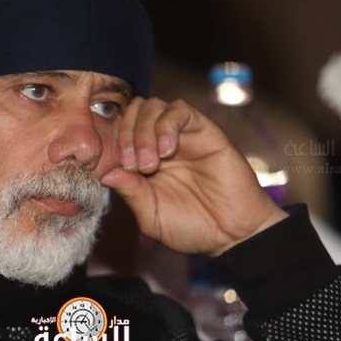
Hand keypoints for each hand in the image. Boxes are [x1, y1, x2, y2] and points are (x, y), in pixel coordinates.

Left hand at [100, 97, 287, 255]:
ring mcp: (182, 135)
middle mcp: (160, 143)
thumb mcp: (151, 216)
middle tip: (133, 165)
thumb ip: (130, 193)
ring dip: (143, 131)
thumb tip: (106, 172)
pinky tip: (168, 151)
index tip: (112, 169)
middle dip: (124, 134)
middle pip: (131, 112)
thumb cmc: (193, 228)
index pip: (117, 133)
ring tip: (150, 164)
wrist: (234, 234)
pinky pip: (179, 109)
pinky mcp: (204, 130)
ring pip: (152, 106)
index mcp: (143, 161)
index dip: (110, 145)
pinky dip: (167, 124)